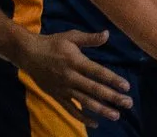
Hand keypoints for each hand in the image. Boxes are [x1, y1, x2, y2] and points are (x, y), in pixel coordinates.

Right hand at [12, 29, 131, 123]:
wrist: (28, 53)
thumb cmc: (52, 43)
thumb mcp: (71, 37)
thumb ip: (90, 39)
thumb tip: (107, 34)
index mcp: (75, 61)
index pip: (97, 72)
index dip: (112, 79)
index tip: (126, 86)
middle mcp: (71, 76)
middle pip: (94, 89)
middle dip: (112, 97)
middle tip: (128, 103)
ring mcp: (64, 87)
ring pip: (85, 101)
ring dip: (101, 109)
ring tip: (116, 115)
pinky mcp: (57, 95)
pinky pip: (71, 109)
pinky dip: (82, 117)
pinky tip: (95, 123)